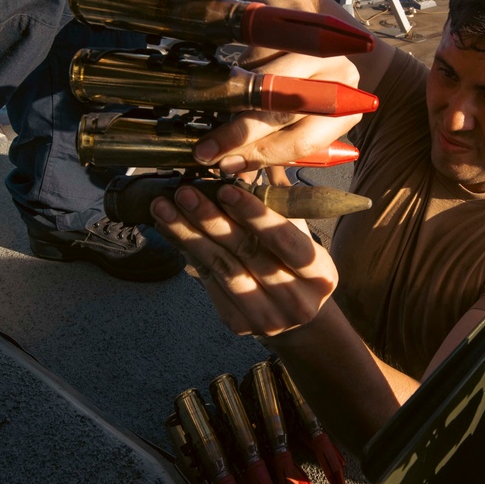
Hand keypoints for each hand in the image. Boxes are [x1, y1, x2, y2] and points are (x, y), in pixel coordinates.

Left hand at [151, 183, 337, 336]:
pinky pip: (209, 282)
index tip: (226, 190)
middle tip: (185, 193)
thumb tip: (249, 160)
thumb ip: (278, 199)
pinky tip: (171, 230)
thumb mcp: (299, 232)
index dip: (255, 214)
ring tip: (165, 209)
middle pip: (247, 253)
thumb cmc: (296, 264)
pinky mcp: (239, 323)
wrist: (296, 315)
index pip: (286, 241)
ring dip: (189, 235)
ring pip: (221, 269)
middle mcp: (296, 300)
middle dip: (211, 220)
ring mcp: (267, 317)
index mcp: (319, 273)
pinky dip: (187, 252)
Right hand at [193, 51, 363, 173]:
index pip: (302, 142)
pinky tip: (232, 81)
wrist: (323, 40)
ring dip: (234, 101)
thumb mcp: (306, 125)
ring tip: (214, 114)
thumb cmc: (312, 95)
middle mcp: (340, 79)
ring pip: (264, 81)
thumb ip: (278, 149)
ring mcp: (320, 50)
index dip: (261, 155)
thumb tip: (231, 166)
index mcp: (346, 113)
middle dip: (239, 134)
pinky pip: (257, 53)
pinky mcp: (298, 27)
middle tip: (207, 149)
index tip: (227, 164)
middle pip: (281, 112)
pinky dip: (239, 71)